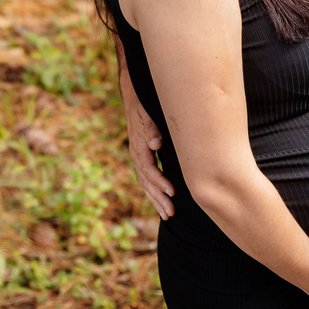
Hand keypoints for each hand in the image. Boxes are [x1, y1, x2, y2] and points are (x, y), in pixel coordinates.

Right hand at [122, 71, 175, 218]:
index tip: (172, 192)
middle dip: (158, 198)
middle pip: (146, 181)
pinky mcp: (142, 155)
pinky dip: (153, 190)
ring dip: (155, 198)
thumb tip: (155, 143)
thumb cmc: (145, 102)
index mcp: (139, 144)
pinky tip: (161, 200)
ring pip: (145, 182)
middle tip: (171, 212)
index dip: (160, 181)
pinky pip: (146, 177)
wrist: (135, 93)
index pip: (149, 169)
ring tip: (167, 214)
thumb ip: (151, 127)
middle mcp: (137, 152)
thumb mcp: (147, 111)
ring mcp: (138, 155)